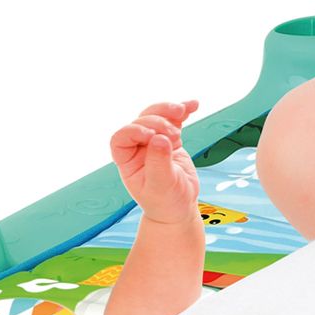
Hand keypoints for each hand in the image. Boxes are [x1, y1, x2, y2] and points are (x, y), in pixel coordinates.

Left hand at [110, 100, 200, 223]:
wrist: (179, 208)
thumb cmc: (165, 202)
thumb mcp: (161, 186)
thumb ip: (159, 163)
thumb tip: (160, 138)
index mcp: (127, 161)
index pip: (121, 138)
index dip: (133, 131)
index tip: (150, 135)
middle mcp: (137, 149)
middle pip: (141, 122)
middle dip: (157, 122)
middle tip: (174, 135)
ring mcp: (154, 142)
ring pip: (156, 117)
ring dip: (168, 111)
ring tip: (182, 110)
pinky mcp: (170, 140)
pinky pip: (174, 121)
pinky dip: (183, 112)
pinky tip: (193, 105)